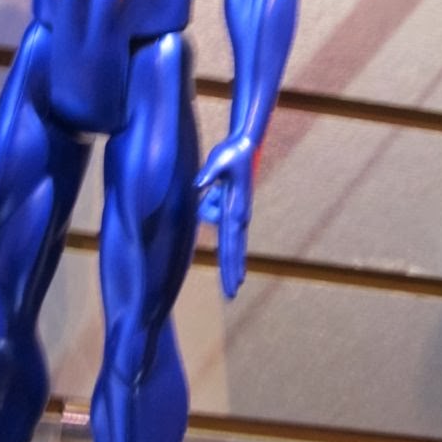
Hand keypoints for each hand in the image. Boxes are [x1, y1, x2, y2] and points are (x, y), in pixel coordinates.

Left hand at [195, 134, 254, 298]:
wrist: (245, 146)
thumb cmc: (231, 154)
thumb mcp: (217, 160)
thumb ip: (208, 175)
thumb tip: (197, 187)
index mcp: (235, 211)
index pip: (231, 245)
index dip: (230, 266)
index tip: (233, 285)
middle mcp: (238, 217)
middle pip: (233, 251)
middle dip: (231, 273)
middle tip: (231, 295)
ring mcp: (237, 214)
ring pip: (221, 229)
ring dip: (215, 214)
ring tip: (219, 190)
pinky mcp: (232, 209)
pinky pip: (217, 216)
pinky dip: (212, 206)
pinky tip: (217, 189)